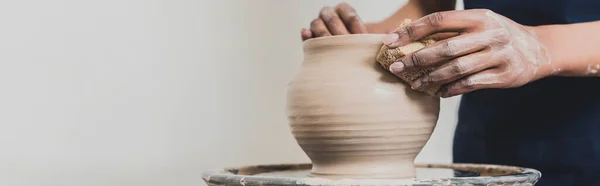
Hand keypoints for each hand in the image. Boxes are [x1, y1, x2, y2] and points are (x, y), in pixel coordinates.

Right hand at [301, 3, 383, 40]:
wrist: (350, 59)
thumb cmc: (362, 48)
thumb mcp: (371, 39)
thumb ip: (378, 37)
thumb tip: (391, 39)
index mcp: (343, 11)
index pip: (348, 13)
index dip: (355, 24)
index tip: (362, 36)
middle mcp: (329, 15)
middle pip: (331, 18)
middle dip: (339, 31)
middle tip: (346, 43)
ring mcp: (318, 26)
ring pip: (316, 24)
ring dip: (323, 33)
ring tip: (329, 43)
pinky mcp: (310, 40)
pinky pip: (305, 36)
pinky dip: (306, 36)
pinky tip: (305, 35)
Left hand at [382, 9, 552, 96]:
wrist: (540, 49)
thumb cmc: (498, 36)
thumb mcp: (480, 24)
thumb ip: (451, 31)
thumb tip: (410, 40)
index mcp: (479, 17)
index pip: (439, 21)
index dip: (412, 31)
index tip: (391, 41)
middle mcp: (490, 34)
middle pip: (445, 47)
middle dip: (417, 59)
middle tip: (397, 68)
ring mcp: (499, 55)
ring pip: (457, 69)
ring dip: (431, 78)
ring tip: (414, 85)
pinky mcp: (505, 76)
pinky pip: (471, 84)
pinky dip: (451, 89)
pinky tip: (438, 92)